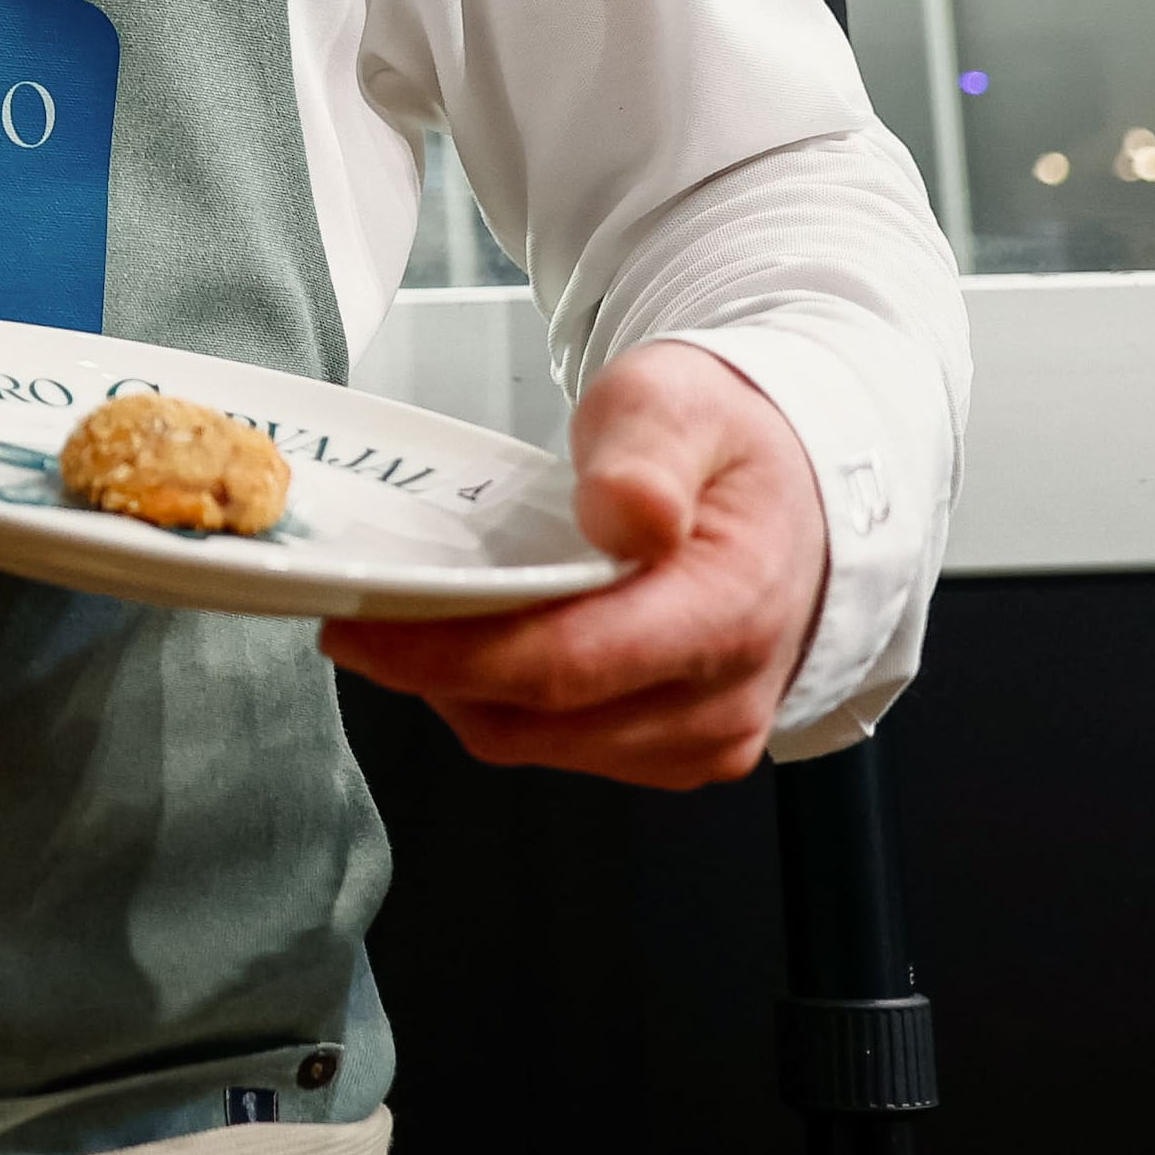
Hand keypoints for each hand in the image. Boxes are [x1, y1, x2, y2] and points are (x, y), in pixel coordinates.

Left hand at [320, 340, 827, 789]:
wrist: (800, 495)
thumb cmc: (730, 443)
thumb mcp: (681, 401)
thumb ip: (647, 449)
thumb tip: (627, 512)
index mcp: (730, 608)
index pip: (566, 663)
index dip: (445, 653)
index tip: (354, 622)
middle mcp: (724, 699)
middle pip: (537, 717)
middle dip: (431, 670)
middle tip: (357, 607)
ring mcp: (705, 739)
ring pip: (537, 743)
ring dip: (461, 690)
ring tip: (414, 617)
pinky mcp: (679, 754)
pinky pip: (563, 747)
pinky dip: (504, 702)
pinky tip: (479, 642)